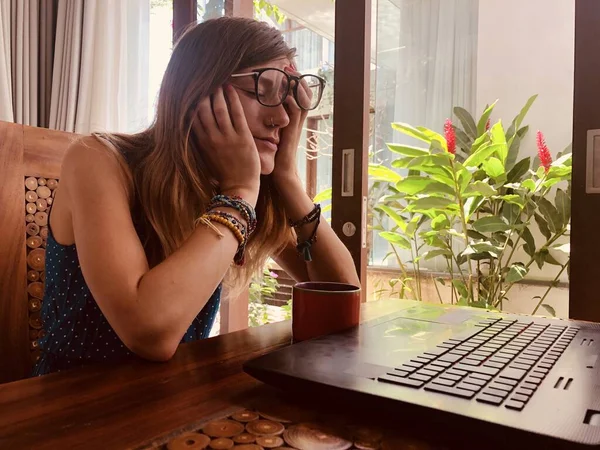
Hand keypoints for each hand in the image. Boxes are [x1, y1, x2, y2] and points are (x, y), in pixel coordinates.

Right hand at [192, 85, 259, 204]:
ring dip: (218, 93)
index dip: (192, 102)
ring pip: (219, 109)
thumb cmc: (224, 175)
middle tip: (205, 80)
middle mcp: (212, 138)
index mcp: (202, 143)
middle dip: (204, 93)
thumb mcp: (207, 157)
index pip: (193, 117)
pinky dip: (233, 99)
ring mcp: (227, 137)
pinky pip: (236, 113)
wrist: (239, 188)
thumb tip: (195, 127)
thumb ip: (202, 142)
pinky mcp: (242, 137)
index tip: (192, 90)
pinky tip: (231, 88)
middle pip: (204, 110)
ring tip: (217, 81)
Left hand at [272, 66, 311, 182]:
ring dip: (296, 85)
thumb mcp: (272, 135)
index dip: (291, 81)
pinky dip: (293, 100)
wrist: (283, 174)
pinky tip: (288, 90)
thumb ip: (268, 122)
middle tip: (291, 63)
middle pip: (301, 94)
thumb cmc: (275, 157)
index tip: (286, 66)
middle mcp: (295, 121)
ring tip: (291, 70)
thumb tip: (256, 111)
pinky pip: (296, 113)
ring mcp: (296, 126)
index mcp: (290, 120)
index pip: (294, 95)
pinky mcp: (293, 132)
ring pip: (301, 100)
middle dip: (297, 78)